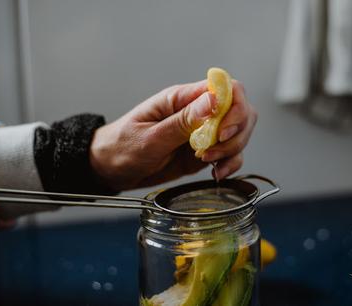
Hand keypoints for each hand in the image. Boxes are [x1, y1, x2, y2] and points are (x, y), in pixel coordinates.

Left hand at [89, 80, 256, 190]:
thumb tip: (214, 100)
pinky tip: (217, 173)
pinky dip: (231, 164)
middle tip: (214, 150)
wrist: (110, 169)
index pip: (226, 88)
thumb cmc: (122, 147)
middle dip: (237, 132)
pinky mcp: (205, 150)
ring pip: (239, 132)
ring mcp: (203, 132)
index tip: (224, 131)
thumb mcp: (150, 136)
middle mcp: (197, 112)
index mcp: (182, 99)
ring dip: (233, 149)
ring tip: (209, 163)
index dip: (234, 107)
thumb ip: (183, 121)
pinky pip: (231, 153)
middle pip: (240, 110)